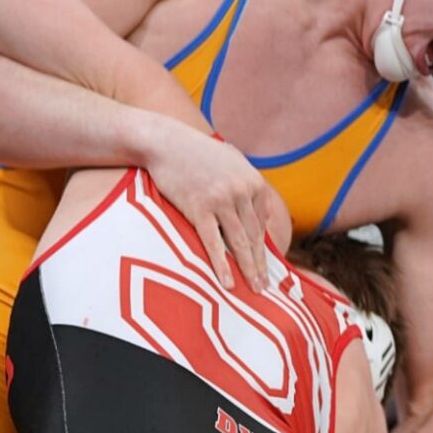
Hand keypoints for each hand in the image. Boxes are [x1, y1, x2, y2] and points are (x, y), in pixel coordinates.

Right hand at [140, 126, 280, 291]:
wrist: (166, 143)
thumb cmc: (196, 154)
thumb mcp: (231, 162)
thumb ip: (247, 185)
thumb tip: (258, 213)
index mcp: (253, 182)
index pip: (262, 222)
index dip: (264, 247)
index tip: (266, 265)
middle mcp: (241, 191)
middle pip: (254, 236)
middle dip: (260, 264)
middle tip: (265, 287)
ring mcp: (221, 201)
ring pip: (238, 243)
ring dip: (248, 269)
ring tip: (254, 289)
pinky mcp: (199, 209)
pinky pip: (214, 244)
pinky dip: (222, 266)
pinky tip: (228, 283)